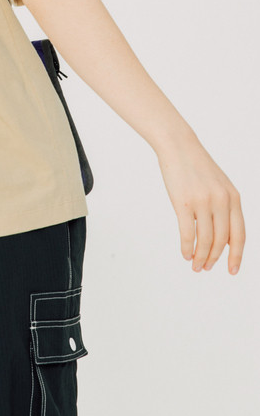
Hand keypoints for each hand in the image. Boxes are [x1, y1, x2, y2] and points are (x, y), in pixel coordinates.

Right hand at [154, 133, 244, 273]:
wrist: (178, 145)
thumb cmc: (196, 165)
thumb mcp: (219, 184)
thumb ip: (224, 206)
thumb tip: (222, 235)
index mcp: (234, 198)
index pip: (239, 235)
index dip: (236, 256)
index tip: (232, 270)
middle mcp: (221, 201)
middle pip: (221, 241)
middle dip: (213, 259)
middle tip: (205, 268)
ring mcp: (203, 202)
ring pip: (205, 240)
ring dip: (200, 257)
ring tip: (195, 265)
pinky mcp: (183, 202)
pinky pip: (187, 233)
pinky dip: (187, 247)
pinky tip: (185, 254)